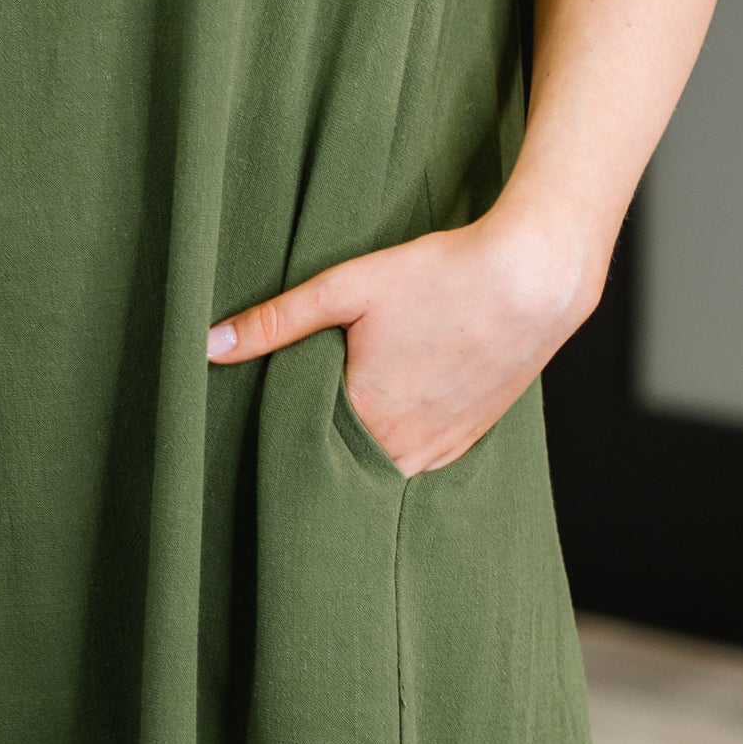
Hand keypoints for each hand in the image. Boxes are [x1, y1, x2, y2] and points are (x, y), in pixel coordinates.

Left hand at [205, 205, 600, 476]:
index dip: (277, 443)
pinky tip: (387, 418)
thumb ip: (275, 322)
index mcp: (367, 418)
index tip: (252, 435)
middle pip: (343, 467)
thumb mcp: (347, 289)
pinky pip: (422, 460)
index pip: (302, 455)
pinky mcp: (473, 437)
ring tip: (337, 420)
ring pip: (384, 468)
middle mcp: (406, 447)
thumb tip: (206, 344)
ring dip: (360, 452)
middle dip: (316, 454)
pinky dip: (399, 447)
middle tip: (285, 432)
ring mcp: (444, 447)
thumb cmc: (442, 276)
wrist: (536, 277)